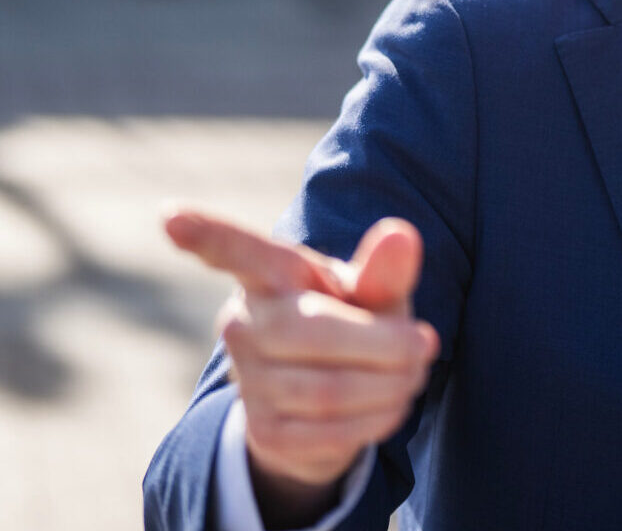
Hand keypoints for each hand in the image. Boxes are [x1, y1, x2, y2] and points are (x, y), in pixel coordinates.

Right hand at [165, 209, 439, 527]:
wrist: (333, 402)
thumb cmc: (354, 323)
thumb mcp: (373, 293)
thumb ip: (386, 269)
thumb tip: (402, 233)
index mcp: (271, 276)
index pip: (238, 252)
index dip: (206, 234)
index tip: (170, 215)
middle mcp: (245, 324)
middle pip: (311, 331)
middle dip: (385, 344)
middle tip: (426, 344)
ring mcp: (248, 380)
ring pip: (329, 388)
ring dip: (391, 385)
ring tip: (414, 374)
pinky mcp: (263, 431)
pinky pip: (330, 430)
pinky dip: (377, 419)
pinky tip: (391, 405)